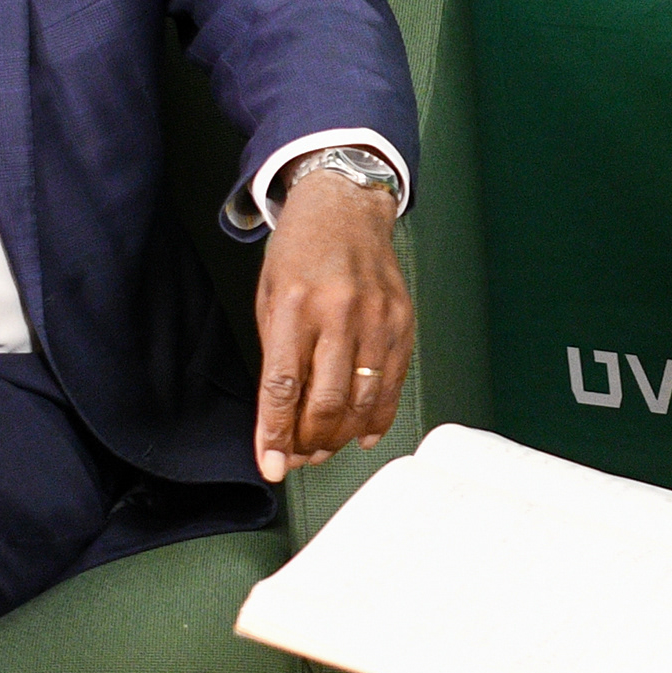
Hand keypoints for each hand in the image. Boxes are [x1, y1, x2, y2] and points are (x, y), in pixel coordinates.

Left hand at [253, 170, 412, 482]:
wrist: (346, 207)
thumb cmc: (301, 252)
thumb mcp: (270, 298)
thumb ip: (276, 357)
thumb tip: (281, 421)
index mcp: (295, 304)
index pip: (283, 385)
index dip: (276, 433)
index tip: (273, 465)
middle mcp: (339, 312)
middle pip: (325, 400)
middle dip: (310, 441)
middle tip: (299, 457)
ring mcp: (376, 318)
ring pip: (361, 400)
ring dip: (340, 435)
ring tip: (324, 447)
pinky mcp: (401, 322)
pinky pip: (391, 385)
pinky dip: (375, 417)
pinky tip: (361, 432)